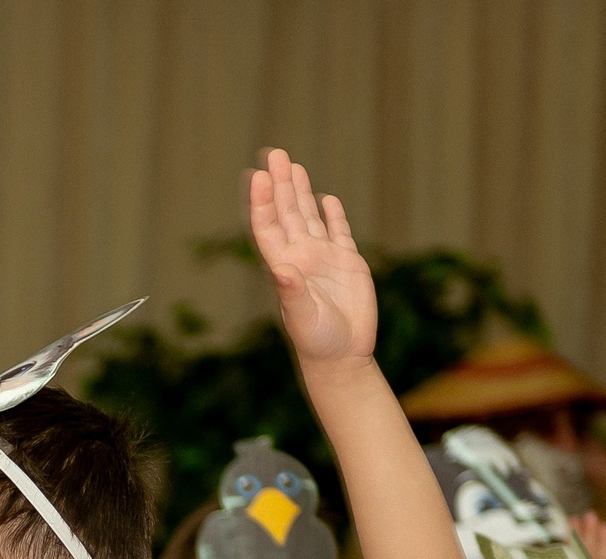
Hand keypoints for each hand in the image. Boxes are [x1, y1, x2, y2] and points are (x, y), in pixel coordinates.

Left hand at [248, 147, 374, 368]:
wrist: (342, 358)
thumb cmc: (316, 342)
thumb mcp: (301, 318)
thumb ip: (291, 292)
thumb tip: (282, 268)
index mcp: (285, 267)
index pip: (269, 228)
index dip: (262, 202)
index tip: (258, 176)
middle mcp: (301, 258)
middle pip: (287, 213)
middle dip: (280, 184)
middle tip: (274, 153)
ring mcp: (324, 259)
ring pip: (310, 217)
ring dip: (301, 192)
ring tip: (292, 165)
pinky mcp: (347, 264)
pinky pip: (339, 233)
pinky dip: (333, 215)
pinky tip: (326, 199)